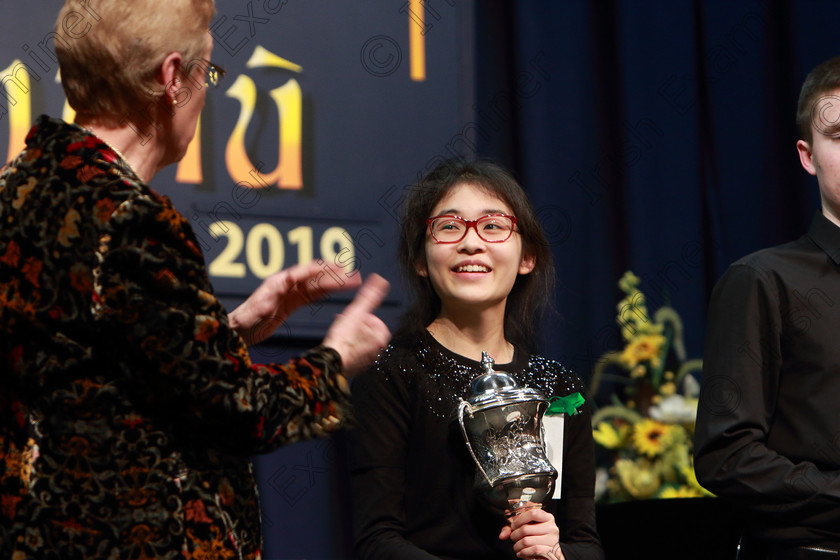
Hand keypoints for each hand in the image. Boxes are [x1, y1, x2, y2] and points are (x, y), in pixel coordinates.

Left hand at [228, 260, 359, 345]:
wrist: (240, 331)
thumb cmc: (247, 320)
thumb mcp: (261, 308)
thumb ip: (275, 293)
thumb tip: (288, 280)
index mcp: (280, 282)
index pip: (306, 271)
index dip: (324, 269)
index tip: (341, 269)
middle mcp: (287, 284)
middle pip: (316, 277)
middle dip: (336, 275)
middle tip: (354, 276)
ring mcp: (290, 293)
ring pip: (317, 285)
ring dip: (335, 283)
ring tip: (353, 281)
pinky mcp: (292, 303)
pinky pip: (313, 295)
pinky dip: (326, 292)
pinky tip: (337, 291)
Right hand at [322, 273, 390, 376]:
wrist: (328, 362)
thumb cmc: (342, 340)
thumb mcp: (356, 311)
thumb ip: (370, 296)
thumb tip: (380, 280)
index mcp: (380, 340)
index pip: (377, 323)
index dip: (364, 317)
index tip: (354, 317)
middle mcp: (376, 352)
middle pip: (368, 332)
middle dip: (356, 326)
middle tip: (345, 324)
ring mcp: (365, 361)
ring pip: (359, 342)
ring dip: (350, 335)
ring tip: (339, 333)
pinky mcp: (354, 368)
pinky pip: (351, 353)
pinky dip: (345, 347)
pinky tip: (336, 344)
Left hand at [499, 506, 563, 559]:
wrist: (551, 554)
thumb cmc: (538, 539)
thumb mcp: (526, 529)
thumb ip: (513, 529)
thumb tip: (502, 535)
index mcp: (547, 518)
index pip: (532, 513)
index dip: (519, 519)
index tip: (513, 525)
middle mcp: (551, 527)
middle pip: (526, 528)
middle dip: (514, 535)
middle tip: (513, 538)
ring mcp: (552, 539)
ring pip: (526, 541)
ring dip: (517, 545)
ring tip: (516, 547)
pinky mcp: (550, 550)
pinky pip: (532, 550)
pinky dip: (523, 552)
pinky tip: (521, 552)